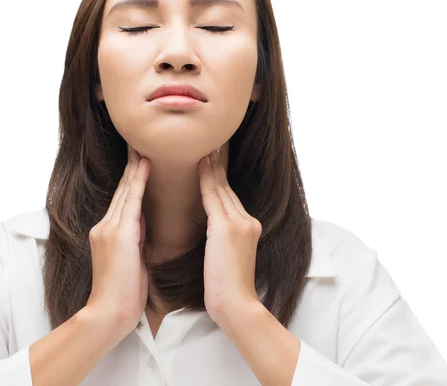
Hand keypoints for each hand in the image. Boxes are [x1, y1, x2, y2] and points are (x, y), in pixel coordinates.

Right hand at [86, 146, 149, 334]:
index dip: (132, 179)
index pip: (123, 200)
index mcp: (109, 234)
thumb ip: (133, 240)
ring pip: (125, 190)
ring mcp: (108, 228)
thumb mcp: (129, 261)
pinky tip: (145, 164)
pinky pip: (130, 201)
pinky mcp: (117, 234)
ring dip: (135, 167)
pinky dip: (138, 181)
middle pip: (122, 190)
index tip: (141, 160)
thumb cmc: (123, 295)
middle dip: (131, 166)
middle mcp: (105, 226)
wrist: (109, 314)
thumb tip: (141, 226)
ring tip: (143, 145)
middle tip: (140, 143)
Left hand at [198, 148, 261, 326]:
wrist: (237, 306)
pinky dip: (205, 179)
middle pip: (226, 186)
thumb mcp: (226, 258)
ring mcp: (240, 222)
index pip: (228, 196)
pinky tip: (199, 163)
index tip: (209, 158)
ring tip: (201, 145)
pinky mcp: (228, 228)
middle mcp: (247, 220)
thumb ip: (221, 239)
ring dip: (209, 165)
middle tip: (206, 141)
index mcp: (248, 227)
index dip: (218, 176)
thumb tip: (211, 232)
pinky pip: (213, 196)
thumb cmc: (226, 289)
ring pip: (220, 187)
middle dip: (215, 164)